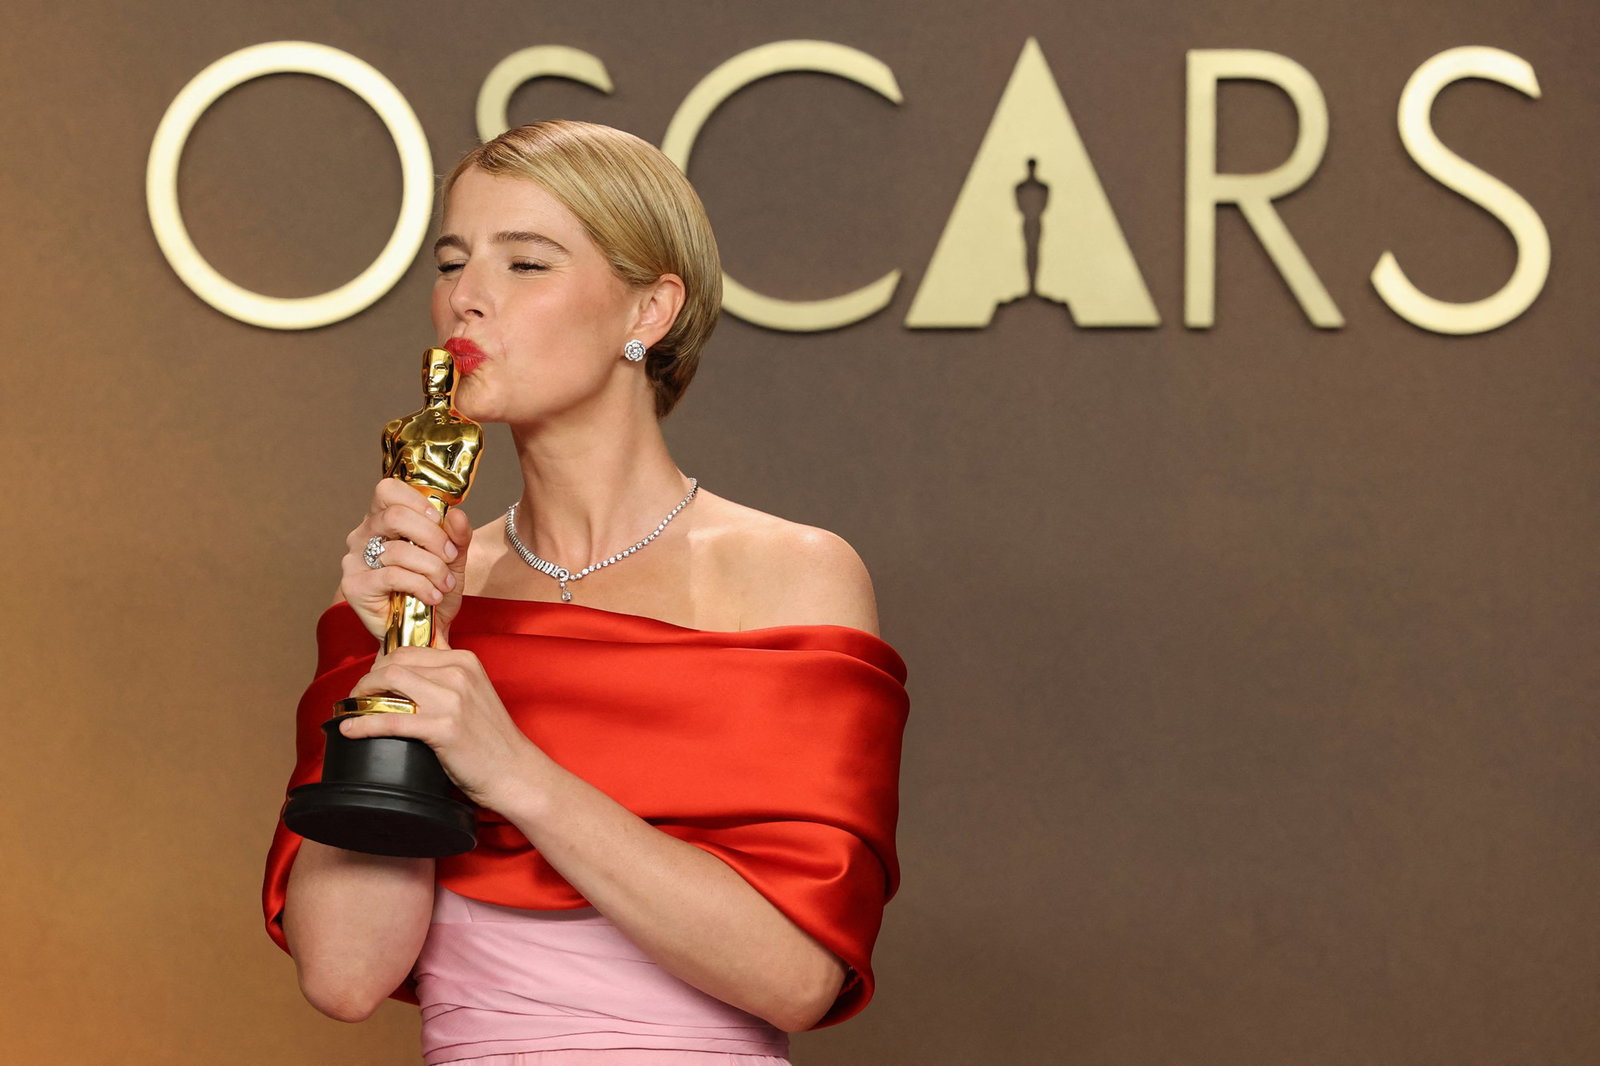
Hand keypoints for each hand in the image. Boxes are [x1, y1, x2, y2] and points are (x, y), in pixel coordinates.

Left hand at [337, 646, 537, 812]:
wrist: (515, 771)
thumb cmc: (490, 740)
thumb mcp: (473, 694)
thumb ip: (447, 678)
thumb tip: (408, 672)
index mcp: (465, 661)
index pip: (408, 649)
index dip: (381, 664)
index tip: (371, 680)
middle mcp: (458, 673)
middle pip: (395, 663)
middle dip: (368, 678)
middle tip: (359, 696)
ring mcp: (451, 699)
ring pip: (389, 683)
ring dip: (362, 696)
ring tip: (354, 709)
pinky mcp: (443, 727)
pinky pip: (391, 719)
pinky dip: (364, 724)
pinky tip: (350, 729)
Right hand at [339, 479, 472, 641]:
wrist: (425, 633)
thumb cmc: (433, 590)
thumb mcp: (453, 559)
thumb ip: (458, 535)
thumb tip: (457, 515)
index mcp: (382, 520)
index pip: (388, 490)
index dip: (416, 500)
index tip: (439, 519)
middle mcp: (363, 535)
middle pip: (395, 516)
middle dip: (432, 536)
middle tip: (450, 556)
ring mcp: (355, 561)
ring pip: (397, 550)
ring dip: (431, 568)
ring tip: (444, 584)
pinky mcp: (355, 586)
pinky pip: (391, 576)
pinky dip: (420, 585)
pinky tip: (432, 596)